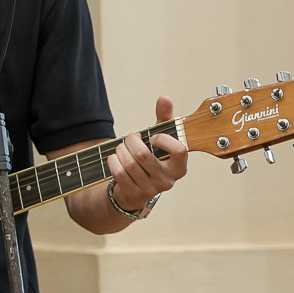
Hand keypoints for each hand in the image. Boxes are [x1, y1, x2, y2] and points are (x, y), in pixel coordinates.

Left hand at [106, 94, 189, 210]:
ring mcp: (150, 189)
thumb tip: (164, 98)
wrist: (137, 188)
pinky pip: (119, 172)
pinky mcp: (134, 194)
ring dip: (120, 150)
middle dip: (131, 141)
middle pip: (144, 155)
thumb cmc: (153, 158)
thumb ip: (164, 118)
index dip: (164, 140)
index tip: (153, 136)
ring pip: (129, 163)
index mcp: (179, 167)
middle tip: (130, 138)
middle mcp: (167, 181)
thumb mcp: (161, 139)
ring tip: (121, 147)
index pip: (179, 151)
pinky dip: (113, 161)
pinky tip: (115, 158)